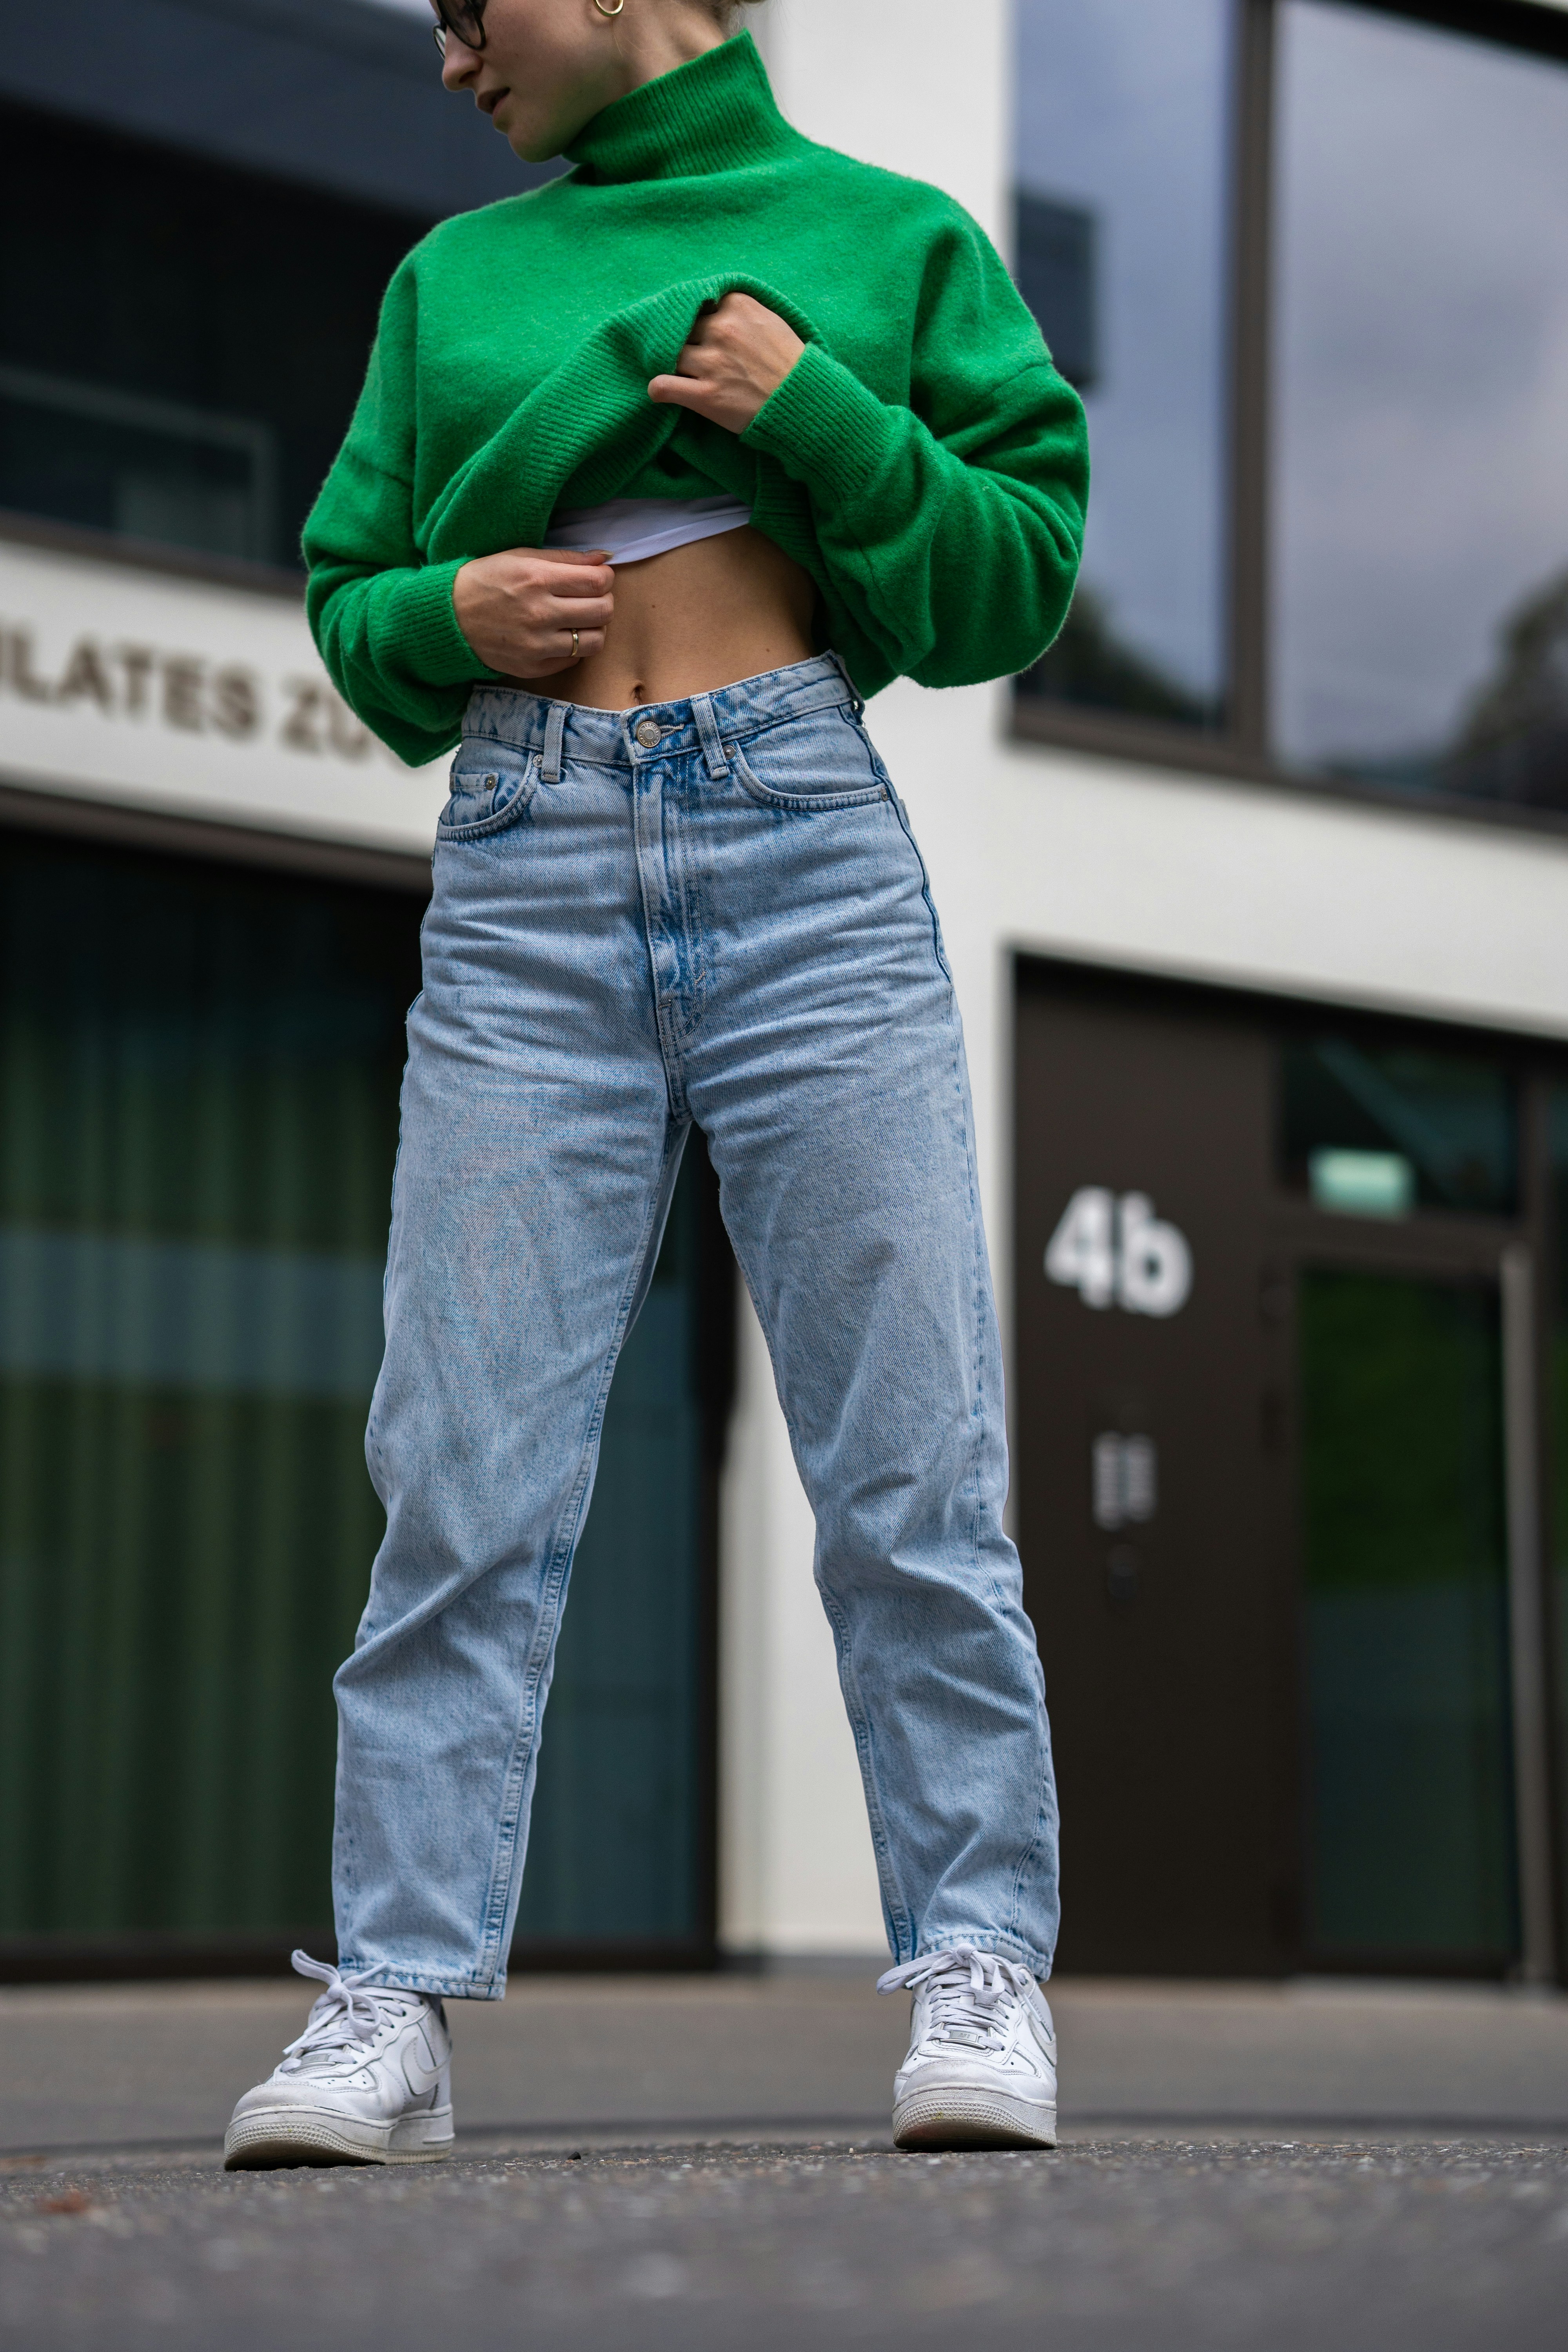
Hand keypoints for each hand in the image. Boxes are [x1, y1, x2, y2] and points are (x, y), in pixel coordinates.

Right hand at [452, 548, 613, 676]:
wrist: (449, 616)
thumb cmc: (487, 580)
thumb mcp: (521, 557)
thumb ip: (565, 558)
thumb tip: (604, 558)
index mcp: (537, 579)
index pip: (597, 582)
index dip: (605, 578)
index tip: (598, 578)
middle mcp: (540, 614)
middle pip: (603, 611)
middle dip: (603, 601)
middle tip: (590, 598)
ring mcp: (537, 645)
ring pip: (595, 641)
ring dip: (594, 628)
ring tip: (579, 619)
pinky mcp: (533, 667)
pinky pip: (574, 660)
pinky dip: (574, 647)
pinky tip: (560, 635)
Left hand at [648, 292, 804, 434]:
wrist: (804, 404)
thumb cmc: (791, 365)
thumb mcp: (771, 320)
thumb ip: (740, 310)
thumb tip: (713, 306)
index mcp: (736, 306)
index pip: (697, 304)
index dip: (698, 321)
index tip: (703, 334)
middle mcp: (720, 329)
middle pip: (681, 329)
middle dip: (686, 343)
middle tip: (695, 358)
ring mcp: (711, 363)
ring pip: (669, 355)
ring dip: (672, 365)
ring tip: (681, 374)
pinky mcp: (705, 396)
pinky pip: (661, 386)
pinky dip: (657, 389)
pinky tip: (662, 391)